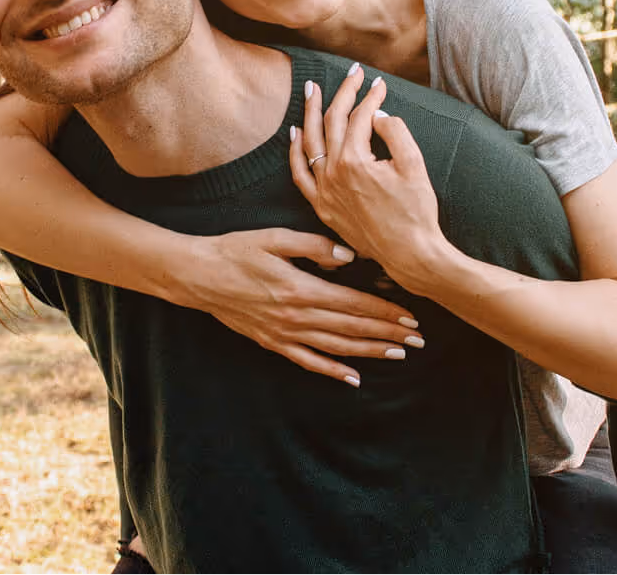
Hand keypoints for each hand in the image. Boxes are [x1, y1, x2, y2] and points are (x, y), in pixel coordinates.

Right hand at [179, 227, 424, 385]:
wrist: (198, 276)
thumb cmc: (236, 251)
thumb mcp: (274, 238)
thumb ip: (313, 246)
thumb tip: (349, 257)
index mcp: (301, 288)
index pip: (354, 303)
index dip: (385, 310)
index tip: (410, 315)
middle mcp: (297, 316)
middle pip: (352, 328)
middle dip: (388, 333)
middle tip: (418, 339)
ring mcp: (284, 333)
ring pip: (336, 347)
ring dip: (370, 351)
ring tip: (398, 354)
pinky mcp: (272, 343)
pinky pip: (308, 361)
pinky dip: (332, 371)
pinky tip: (353, 378)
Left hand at [290, 64, 448, 295]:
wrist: (410, 255)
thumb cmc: (416, 212)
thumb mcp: (414, 166)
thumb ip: (396, 132)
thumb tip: (378, 115)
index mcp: (355, 161)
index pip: (360, 118)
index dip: (371, 97)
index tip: (380, 84)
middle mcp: (333, 173)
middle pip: (332, 122)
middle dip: (344, 93)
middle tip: (353, 73)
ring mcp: (324, 191)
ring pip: (310, 142)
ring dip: (310, 112)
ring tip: (313, 88)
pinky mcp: (322, 207)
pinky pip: (300, 174)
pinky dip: (295, 151)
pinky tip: (296, 132)